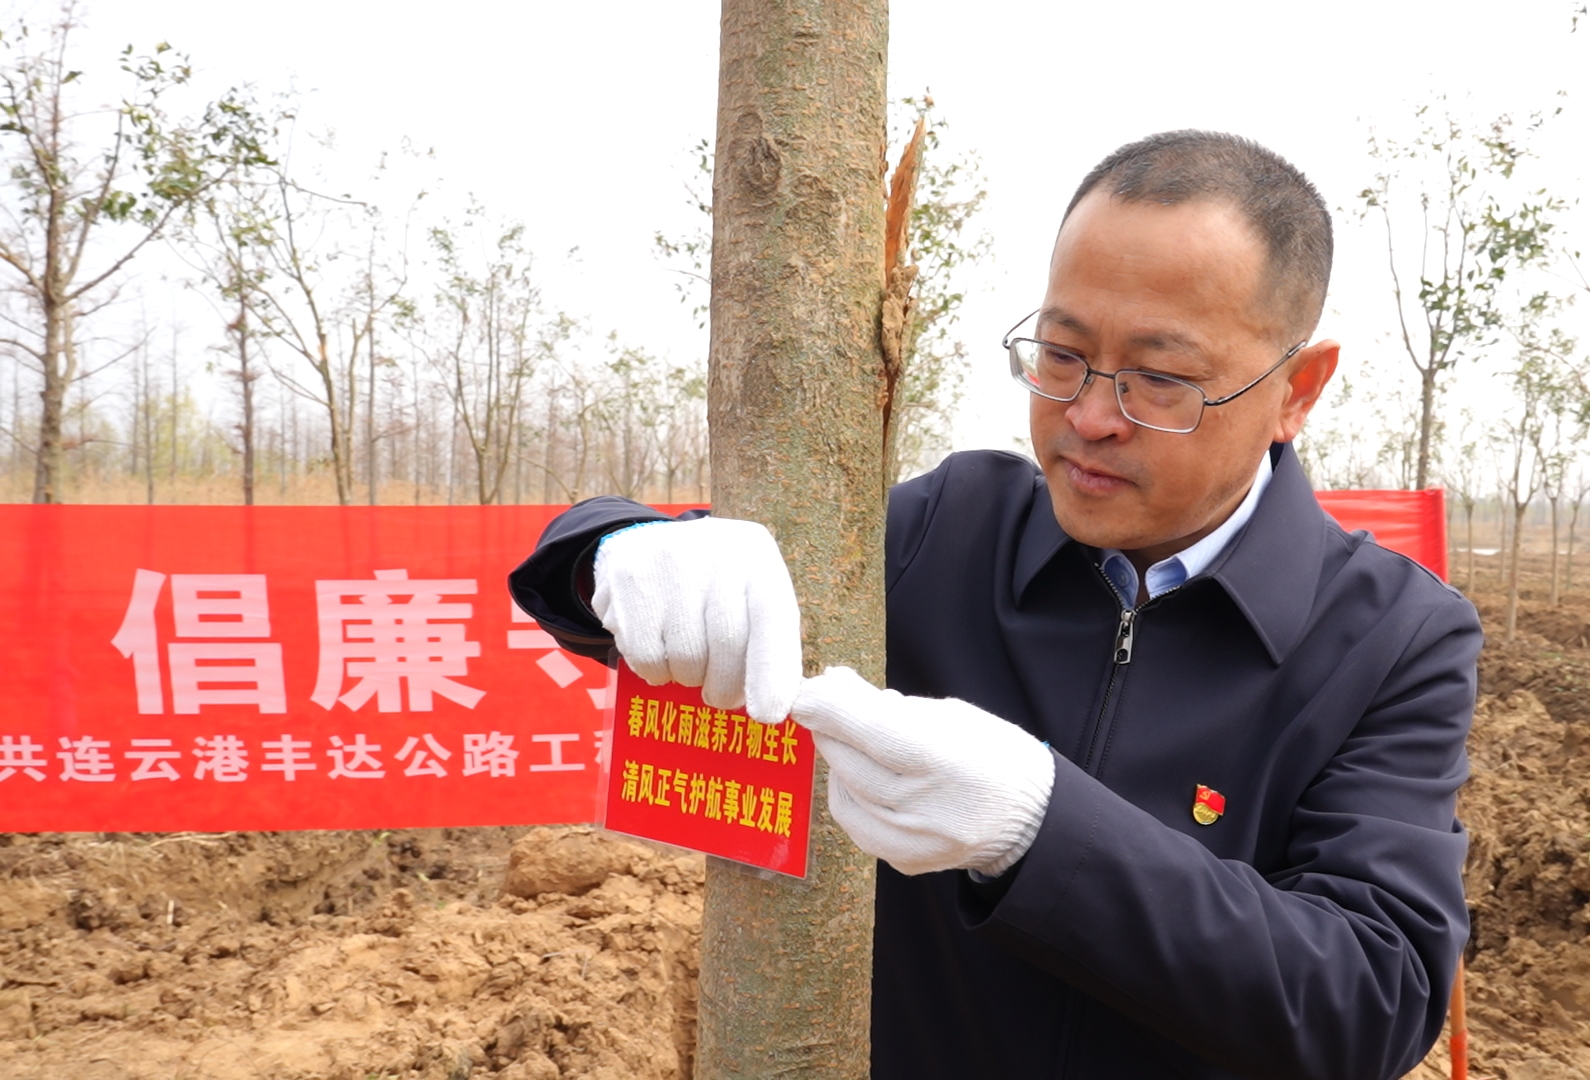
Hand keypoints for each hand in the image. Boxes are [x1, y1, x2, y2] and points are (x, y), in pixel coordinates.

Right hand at [592, 517, 801, 723]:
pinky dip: (657, 672)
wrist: (650, 543)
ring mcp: (668, 560)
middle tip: (722, 696)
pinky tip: (661, 651)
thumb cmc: (715, 588)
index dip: (771, 672)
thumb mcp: (751, 596)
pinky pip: (647, 656)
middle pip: (726, 642)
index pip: (772, 617)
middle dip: (726, 686)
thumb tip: (772, 705)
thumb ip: (768, 642)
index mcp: (756, 555)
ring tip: (689, 660)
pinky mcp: (628, 578)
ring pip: (685, 656)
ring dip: (689, 677)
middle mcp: (715, 550)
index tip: (766, 715)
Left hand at [793, 666, 1054, 876]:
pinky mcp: (903, 860)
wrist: (1032, 820)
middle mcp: (923, 804)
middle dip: (828, 727)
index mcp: (943, 757)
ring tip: (857, 737)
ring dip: (839, 760)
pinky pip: (855, 821)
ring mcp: (911, 840)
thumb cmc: (994, 754)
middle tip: (827, 702)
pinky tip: (866, 775)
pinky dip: (850, 793)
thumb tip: (832, 685)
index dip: (826, 706)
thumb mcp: (952, 714)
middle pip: (847, 759)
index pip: (866, 726)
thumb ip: (888, 704)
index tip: (804, 690)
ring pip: (843, 791)